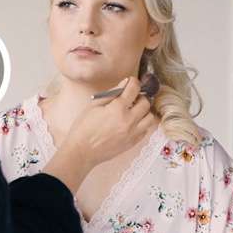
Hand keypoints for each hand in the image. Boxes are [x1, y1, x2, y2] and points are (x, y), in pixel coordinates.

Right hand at [43, 76, 155, 193]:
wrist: (82, 151)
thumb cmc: (83, 128)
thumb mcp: (93, 105)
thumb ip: (111, 93)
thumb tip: (124, 83)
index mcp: (117, 109)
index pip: (134, 89)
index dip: (133, 82)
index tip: (131, 81)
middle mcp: (128, 120)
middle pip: (145, 102)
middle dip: (139, 96)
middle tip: (131, 97)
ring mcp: (132, 133)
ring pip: (150, 117)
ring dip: (143, 111)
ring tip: (133, 111)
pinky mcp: (133, 142)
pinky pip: (146, 130)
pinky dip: (142, 124)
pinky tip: (131, 122)